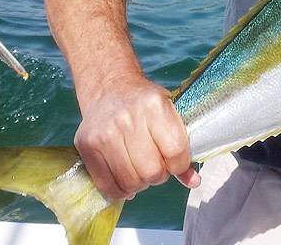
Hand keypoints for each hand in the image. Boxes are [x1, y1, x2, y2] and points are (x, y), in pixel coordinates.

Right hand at [74, 72, 199, 199]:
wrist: (109, 88)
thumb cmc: (145, 103)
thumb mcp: (170, 113)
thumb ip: (182, 147)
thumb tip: (194, 182)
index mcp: (155, 106)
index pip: (175, 151)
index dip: (180, 165)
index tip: (176, 162)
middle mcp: (128, 118)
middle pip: (151, 171)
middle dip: (159, 176)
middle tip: (157, 166)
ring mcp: (104, 133)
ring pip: (130, 182)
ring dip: (140, 184)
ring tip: (141, 171)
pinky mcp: (86, 145)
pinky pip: (106, 185)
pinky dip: (120, 191)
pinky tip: (126, 180)